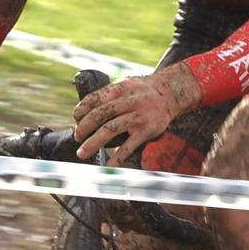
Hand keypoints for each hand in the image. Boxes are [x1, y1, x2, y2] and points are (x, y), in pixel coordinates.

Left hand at [73, 68, 196, 162]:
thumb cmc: (144, 91)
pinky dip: (118, 157)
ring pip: (111, 129)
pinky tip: (108, 165)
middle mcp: (129, 100)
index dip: (82, 109)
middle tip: (77, 137)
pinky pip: (129, 145)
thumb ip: (109, 95)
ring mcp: (139, 116)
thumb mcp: (127, 84)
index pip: (95, 98)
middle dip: (84, 127)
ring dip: (94, 142)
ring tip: (82, 152)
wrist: (172, 93)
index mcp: (120, 88)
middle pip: (101, 113)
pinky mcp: (147, 130)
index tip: (75, 118)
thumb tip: (85, 111)